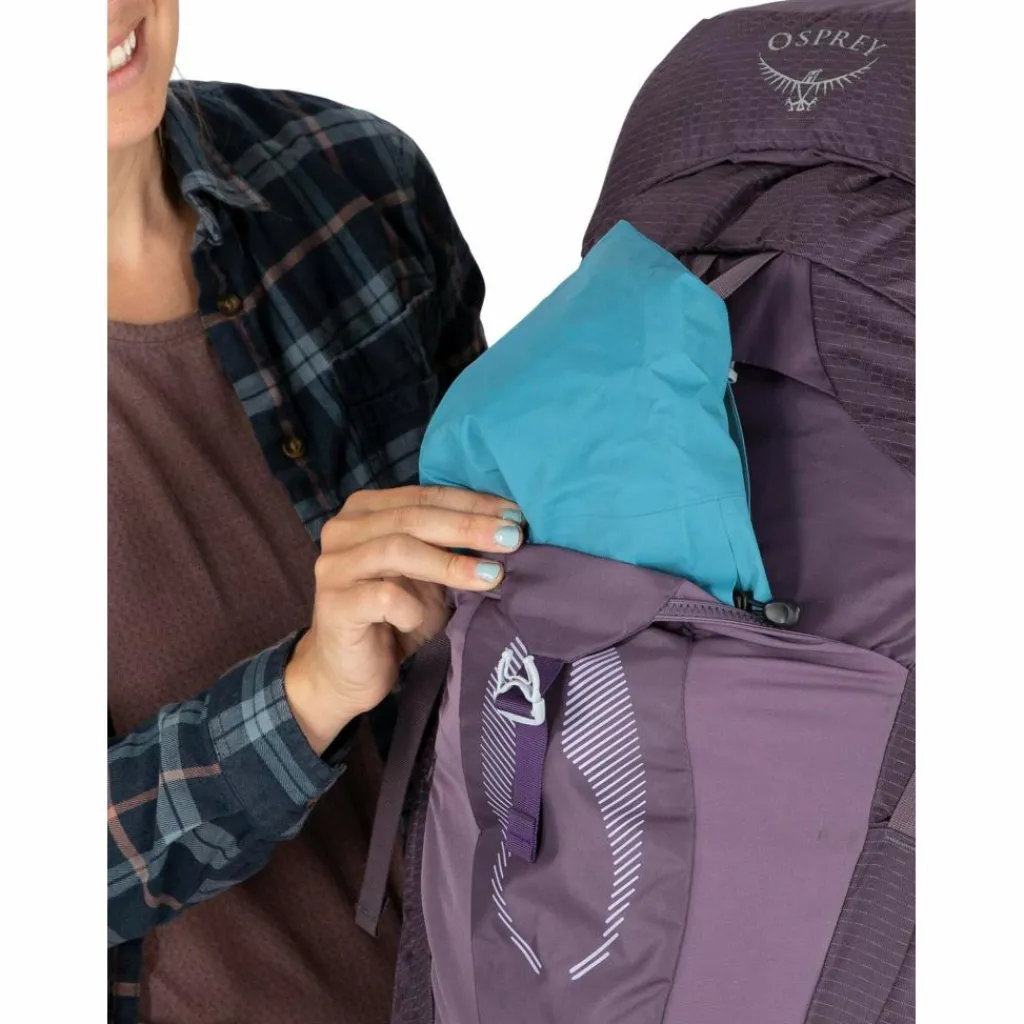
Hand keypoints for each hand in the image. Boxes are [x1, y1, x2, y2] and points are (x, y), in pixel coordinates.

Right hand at [284, 486, 523, 753]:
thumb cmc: (394, 618)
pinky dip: (412, 606)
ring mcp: (334, 566)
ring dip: (451, 563)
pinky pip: (382, 596)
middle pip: (414, 518)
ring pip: (398, 549)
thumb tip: (508, 528)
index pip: (425, 496)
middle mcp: (343, 530)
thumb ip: (452, 547)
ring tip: (492, 576)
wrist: (349, 673)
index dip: (472, 503)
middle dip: (468, 527)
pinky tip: (425, 618)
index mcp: (365, 511)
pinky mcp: (334, 604)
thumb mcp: (428, 576)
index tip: (515, 515)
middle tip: (511, 538)